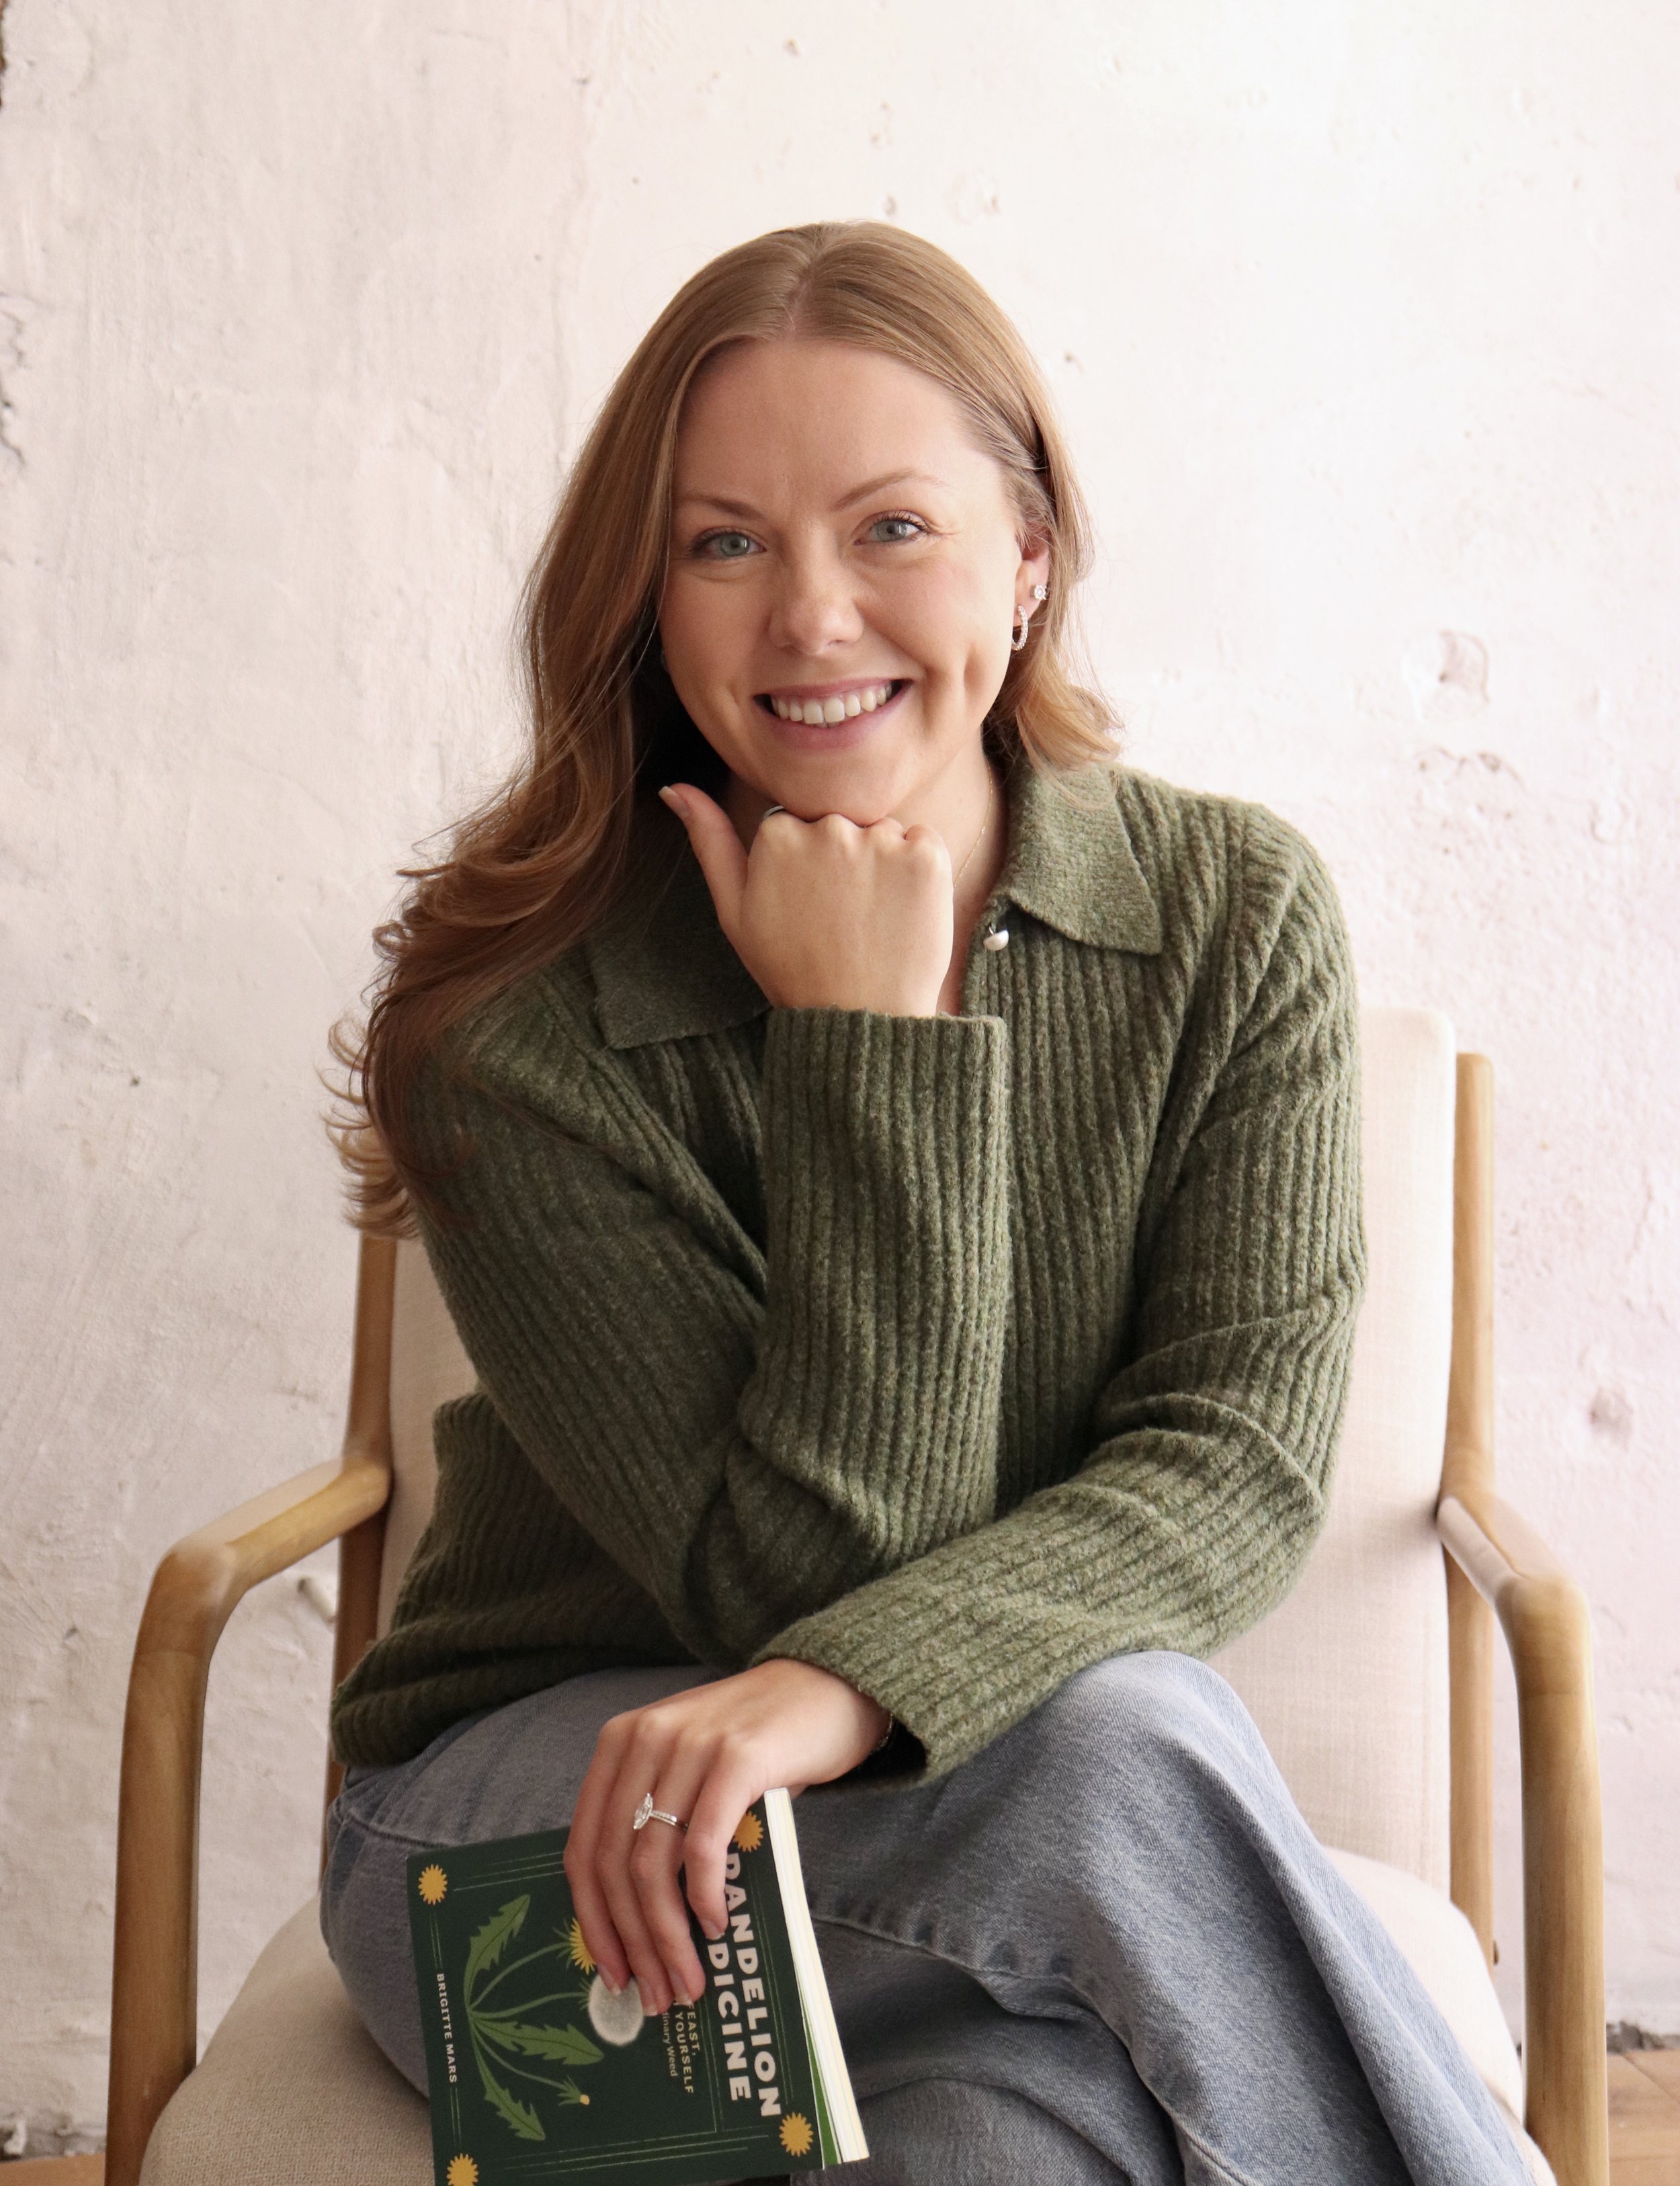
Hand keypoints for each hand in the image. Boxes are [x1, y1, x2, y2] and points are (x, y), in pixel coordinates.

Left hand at [563, 1659, 888, 2014]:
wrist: (830, 1685)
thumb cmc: (760, 1744)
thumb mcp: (692, 1771)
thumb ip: (662, 1823)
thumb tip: (642, 1928)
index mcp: (621, 1743)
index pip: (583, 1848)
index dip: (593, 1920)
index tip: (610, 1973)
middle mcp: (646, 1738)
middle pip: (614, 1863)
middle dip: (631, 1942)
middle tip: (656, 1994)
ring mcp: (691, 1745)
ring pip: (653, 1863)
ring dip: (667, 1935)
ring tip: (689, 1978)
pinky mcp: (737, 1757)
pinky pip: (704, 1844)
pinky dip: (704, 1896)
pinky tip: (717, 1926)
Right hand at [657, 784, 952, 1016]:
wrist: (858, 1019)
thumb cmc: (791, 968)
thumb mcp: (735, 910)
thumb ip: (708, 840)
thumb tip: (674, 787)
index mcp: (777, 833)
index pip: (799, 824)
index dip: (805, 867)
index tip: (808, 907)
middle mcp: (828, 826)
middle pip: (841, 822)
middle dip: (844, 860)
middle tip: (841, 918)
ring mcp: (880, 839)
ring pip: (883, 832)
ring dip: (883, 864)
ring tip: (872, 919)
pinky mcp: (925, 855)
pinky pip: (923, 841)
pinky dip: (918, 871)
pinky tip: (901, 912)